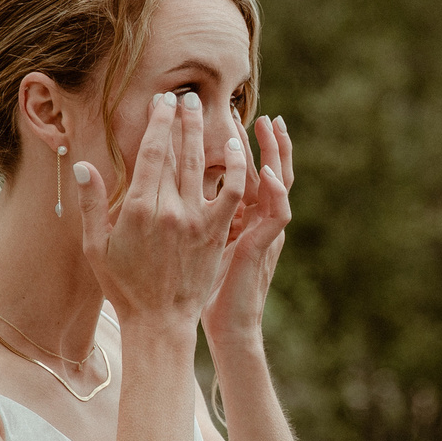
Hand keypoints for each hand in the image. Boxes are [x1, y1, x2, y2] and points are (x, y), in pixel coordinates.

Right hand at [72, 91, 247, 330]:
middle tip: (186, 96)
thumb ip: (91, 204)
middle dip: (182, 119)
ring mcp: (197, 220)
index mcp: (138, 210)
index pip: (151, 153)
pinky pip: (234, 192)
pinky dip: (238, 167)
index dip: (158, 123)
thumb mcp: (95, 247)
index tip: (161, 101)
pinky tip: (237, 148)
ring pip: (205, 165)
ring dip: (206, 134)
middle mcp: (170, 210)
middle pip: (179, 152)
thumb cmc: (123, 285)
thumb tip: (83, 164)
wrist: (159, 320)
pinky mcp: (217, 232)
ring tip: (207, 112)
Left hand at [203, 113, 292, 347]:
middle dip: (264, 141)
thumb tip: (163, 185)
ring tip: (273, 127)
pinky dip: (277, 193)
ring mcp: (261, 231)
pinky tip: (270, 173)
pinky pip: (277, 215)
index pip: (241, 173)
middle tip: (259, 113)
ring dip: (277, 154)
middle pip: (265, 170)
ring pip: (278, 184)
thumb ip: (187, 213)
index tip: (231, 121)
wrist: (214, 327)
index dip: (239, 147)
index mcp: (236, 217)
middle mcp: (253, 220)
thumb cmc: (198, 289)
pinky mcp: (261, 245)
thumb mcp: (194, 243)